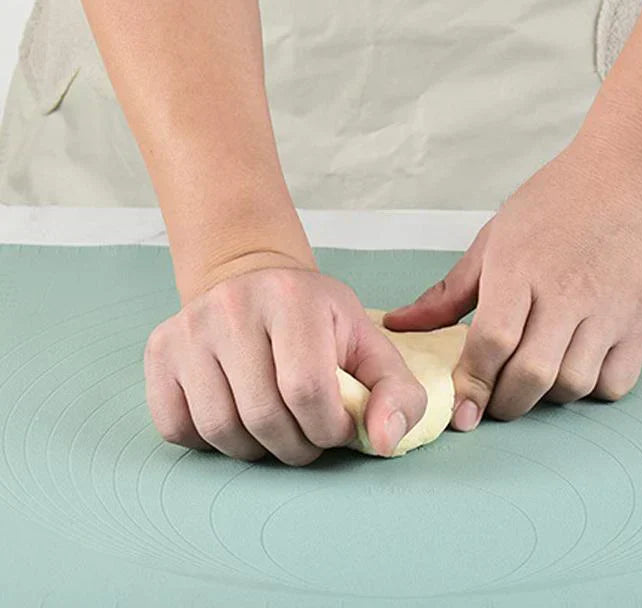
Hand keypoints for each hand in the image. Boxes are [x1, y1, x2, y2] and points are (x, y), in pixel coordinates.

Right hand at [144, 263, 426, 463]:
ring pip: (220, 430)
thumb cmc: (316, 318)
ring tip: (277, 429)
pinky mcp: (159, 351)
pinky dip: (211, 442)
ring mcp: (189, 328)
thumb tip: (383, 442)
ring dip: (256, 449)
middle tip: (309, 434)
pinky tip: (237, 417)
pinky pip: (177, 427)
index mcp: (292, 298)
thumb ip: (396, 391)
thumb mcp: (367, 342)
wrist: (253, 278)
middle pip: (264, 417)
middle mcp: (232, 306)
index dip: (329, 428)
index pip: (307, 390)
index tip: (337, 426)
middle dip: (297, 446)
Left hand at [384, 134, 641, 430]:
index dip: (473, 382)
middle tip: (494, 400)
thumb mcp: (494, 238)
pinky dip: (591, 389)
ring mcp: (609, 310)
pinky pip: (615, 382)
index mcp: (519, 268)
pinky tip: (575, 367)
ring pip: (573, 385)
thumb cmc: (558, 201)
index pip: (492, 341)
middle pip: (531, 375)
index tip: (463, 409)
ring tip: (533, 377)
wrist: (633, 174)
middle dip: (504, 402)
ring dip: (545, 396)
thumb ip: (448, 292)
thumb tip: (400, 324)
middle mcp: (565, 293)